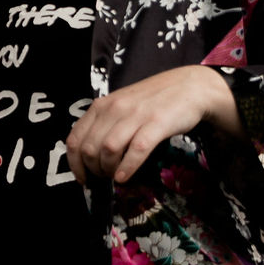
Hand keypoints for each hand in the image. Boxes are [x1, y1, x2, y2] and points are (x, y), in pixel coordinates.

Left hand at [66, 66, 243, 186]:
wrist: (189, 86)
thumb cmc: (153, 100)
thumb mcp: (121, 107)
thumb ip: (104, 124)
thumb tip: (89, 156)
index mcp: (101, 106)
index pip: (75, 139)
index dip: (75, 164)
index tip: (83, 178)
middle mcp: (114, 109)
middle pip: (90, 148)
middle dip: (93, 170)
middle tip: (104, 178)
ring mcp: (135, 115)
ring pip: (109, 149)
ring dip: (109, 170)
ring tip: (115, 177)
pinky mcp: (157, 123)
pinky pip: (136, 149)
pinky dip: (128, 167)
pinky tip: (125, 177)